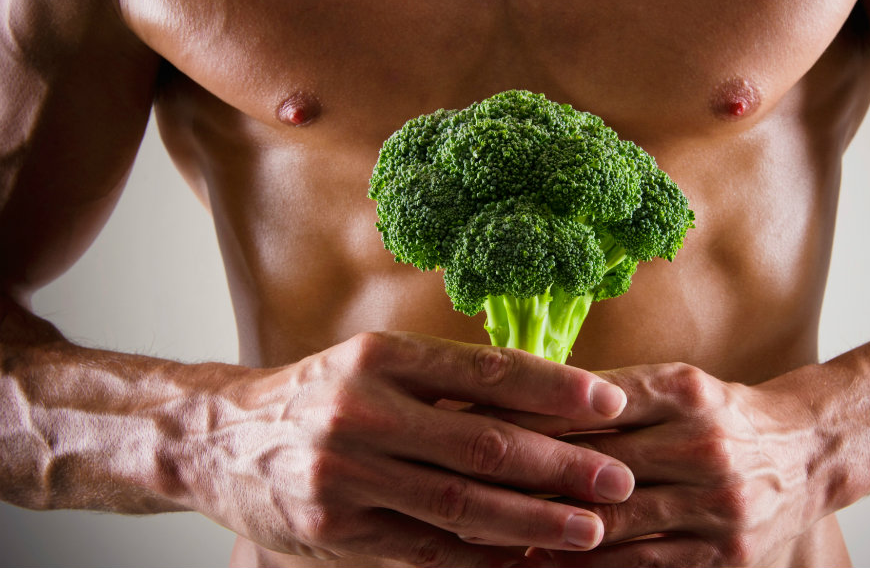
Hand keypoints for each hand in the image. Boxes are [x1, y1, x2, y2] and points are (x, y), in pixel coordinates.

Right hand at [169, 331, 634, 566]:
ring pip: (460, 503)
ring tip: (589, 530)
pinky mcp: (333, 529)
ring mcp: (344, 473)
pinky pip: (424, 548)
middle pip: (483, 442)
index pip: (488, 371)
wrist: (216, 439)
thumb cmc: (315, 396)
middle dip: (561, 465)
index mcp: (381, 355)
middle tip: (620, 480)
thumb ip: (446, 381)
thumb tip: (544, 402)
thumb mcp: (372, 365)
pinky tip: (525, 562)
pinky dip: (481, 557)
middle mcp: (362, 408)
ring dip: (534, 522)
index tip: (612, 404)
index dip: (556, 390)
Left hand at [501, 362, 824, 566]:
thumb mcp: (676, 385)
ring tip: (485, 534)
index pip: (588, 404)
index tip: (470, 423)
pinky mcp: (724, 556)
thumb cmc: (722, 414)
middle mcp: (702, 443)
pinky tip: (543, 564)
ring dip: (544, 532)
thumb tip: (522, 398)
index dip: (526, 416)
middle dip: (524, 478)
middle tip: (460, 485)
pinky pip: (641, 567)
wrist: (810, 453)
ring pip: (610, 524)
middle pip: (593, 465)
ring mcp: (716, 505)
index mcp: (684, 390)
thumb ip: (610, 395)